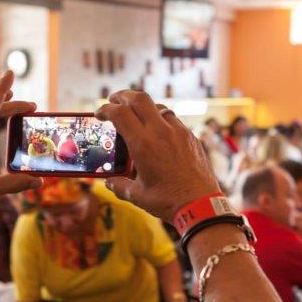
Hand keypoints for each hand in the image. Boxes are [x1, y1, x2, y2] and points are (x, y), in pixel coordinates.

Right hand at [96, 91, 220, 220]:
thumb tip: (109, 183)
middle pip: (139, 98)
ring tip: (137, 116)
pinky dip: (161, 119)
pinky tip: (158, 132)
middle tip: (114, 99)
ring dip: (144, 107)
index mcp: (143, 144)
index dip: (106, 109)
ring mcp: (178, 132)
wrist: (201, 205)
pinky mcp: (191, 137)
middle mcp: (160, 132)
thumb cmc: (168, 201)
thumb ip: (119, 186)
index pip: (120, 113)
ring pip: (158, 107)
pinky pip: (173, 120)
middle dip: (123, 95)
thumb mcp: (137, 195)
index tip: (99, 113)